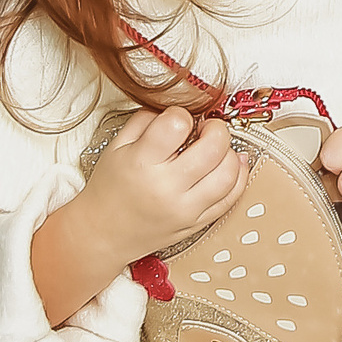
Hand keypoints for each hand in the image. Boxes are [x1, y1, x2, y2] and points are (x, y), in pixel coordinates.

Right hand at [80, 105, 248, 261]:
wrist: (102, 234)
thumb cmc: (108, 190)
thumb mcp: (116, 146)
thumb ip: (145, 120)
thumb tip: (177, 108)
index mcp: (142, 163)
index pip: (177, 124)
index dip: (182, 114)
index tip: (178, 119)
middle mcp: (167, 187)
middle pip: (213, 147)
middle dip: (216, 128)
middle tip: (206, 128)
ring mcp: (185, 208)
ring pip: (229, 174)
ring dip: (230, 152)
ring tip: (216, 147)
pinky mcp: (197, 223)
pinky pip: (231, 199)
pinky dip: (239, 177)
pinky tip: (233, 164)